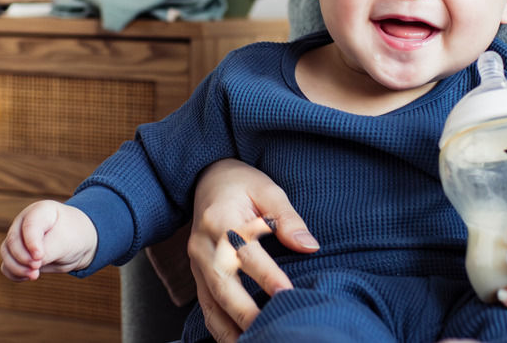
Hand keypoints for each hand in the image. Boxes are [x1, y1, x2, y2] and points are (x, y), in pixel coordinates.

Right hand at [0, 200, 96, 280]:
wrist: (79, 243)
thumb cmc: (74, 236)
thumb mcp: (66, 241)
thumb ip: (49, 251)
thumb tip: (32, 264)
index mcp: (40, 211)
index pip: (30, 225)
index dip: (31, 243)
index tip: (39, 257)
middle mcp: (24, 222)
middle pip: (13, 240)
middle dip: (23, 257)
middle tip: (37, 267)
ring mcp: (19, 237)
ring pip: (6, 253)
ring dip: (17, 267)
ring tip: (34, 275)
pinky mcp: (17, 253)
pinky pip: (7, 264)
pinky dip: (14, 273)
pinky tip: (28, 276)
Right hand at [188, 159, 319, 342]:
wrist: (206, 179)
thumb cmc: (242, 185)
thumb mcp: (268, 189)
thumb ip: (287, 219)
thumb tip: (309, 247)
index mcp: (222, 220)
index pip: (246, 252)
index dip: (266, 275)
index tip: (287, 292)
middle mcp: (204, 246)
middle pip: (223, 284)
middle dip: (245, 312)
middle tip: (269, 328)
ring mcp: (197, 263)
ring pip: (210, 302)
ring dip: (229, 328)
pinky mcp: (198, 275)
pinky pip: (206, 306)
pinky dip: (220, 327)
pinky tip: (238, 341)